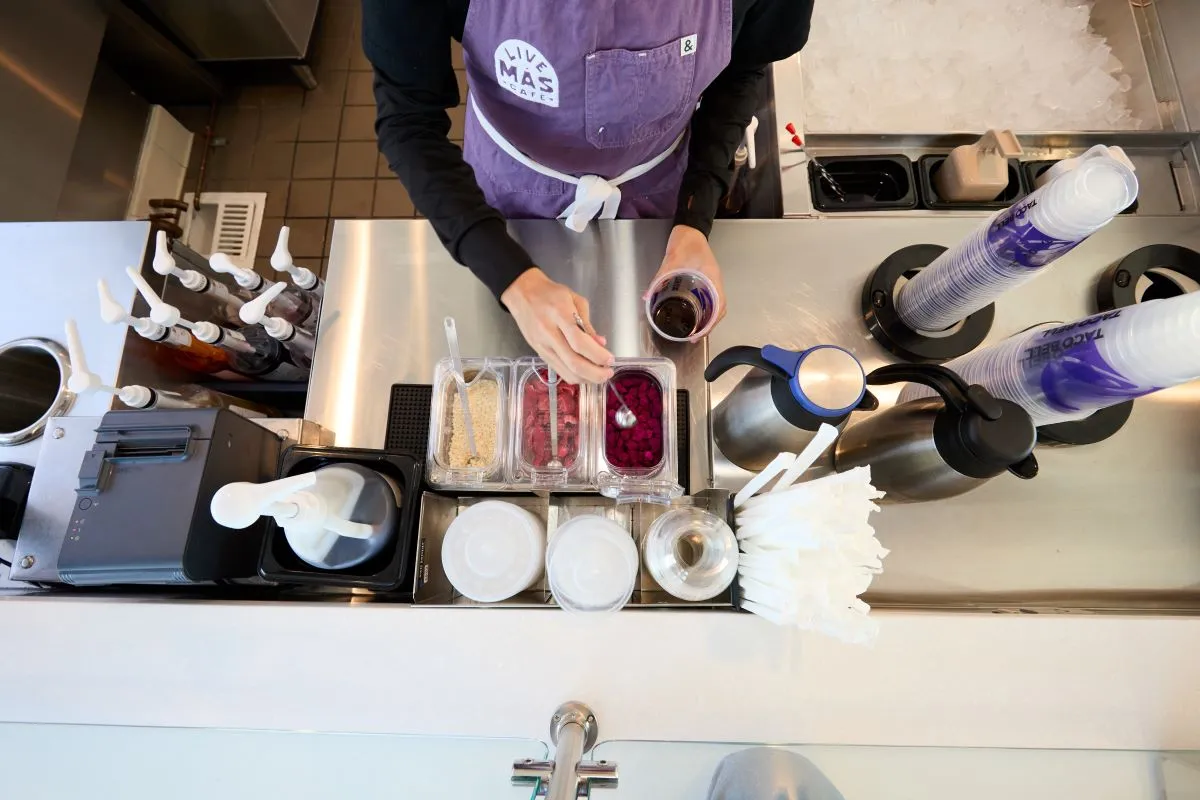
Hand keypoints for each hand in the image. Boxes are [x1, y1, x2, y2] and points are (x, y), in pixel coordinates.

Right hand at [501, 268, 613, 383]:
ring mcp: (542, 345)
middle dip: (595, 373)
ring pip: (566, 371)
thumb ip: (587, 324)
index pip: (579, 342)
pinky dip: (574, 376)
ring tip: (599, 376)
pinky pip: (558, 370)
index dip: (597, 355)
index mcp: (559, 314)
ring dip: (586, 378)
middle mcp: (549, 333)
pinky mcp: (539, 353)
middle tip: (608, 373)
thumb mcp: (574, 300)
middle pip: (573, 362)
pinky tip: (585, 374)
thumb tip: (600, 344)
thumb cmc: (550, 293)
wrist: (521, 293)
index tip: (610, 359)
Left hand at [648, 225, 726, 325]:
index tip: (700, 333)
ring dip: (709, 319)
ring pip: (716, 305)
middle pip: (719, 309)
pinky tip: (694, 314)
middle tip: (695, 336)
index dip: (712, 323)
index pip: (719, 305)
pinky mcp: (705, 279)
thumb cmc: (686, 241)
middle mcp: (714, 281)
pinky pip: (709, 298)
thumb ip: (659, 278)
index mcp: (712, 277)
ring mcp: (711, 280)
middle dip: (710, 325)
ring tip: (696, 330)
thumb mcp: (672, 260)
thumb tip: (647, 296)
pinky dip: (705, 309)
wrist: (690, 227)